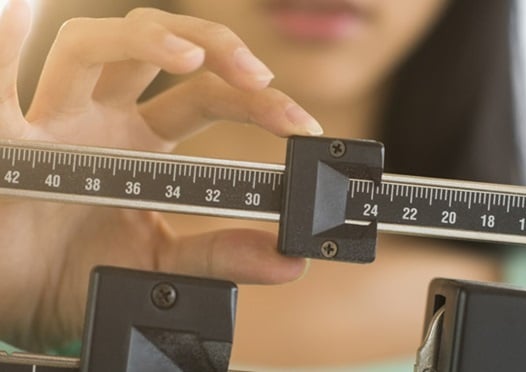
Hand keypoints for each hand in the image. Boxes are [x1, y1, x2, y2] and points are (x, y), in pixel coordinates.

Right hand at [0, 1, 319, 350]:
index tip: (302, 125)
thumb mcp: (160, 264)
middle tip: (261, 79)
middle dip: (217, 51)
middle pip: (162, 54)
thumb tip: (287, 260)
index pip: (207, 98)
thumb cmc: (82, 275)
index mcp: (143, 145)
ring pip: (94, 46)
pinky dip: (3, 45)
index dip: (259, 104)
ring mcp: (56, 121)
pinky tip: (15, 10)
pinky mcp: (7, 141)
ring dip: (146, 38)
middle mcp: (103, 120)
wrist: (22, 307)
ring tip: (190, 57)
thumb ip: (217, 256)